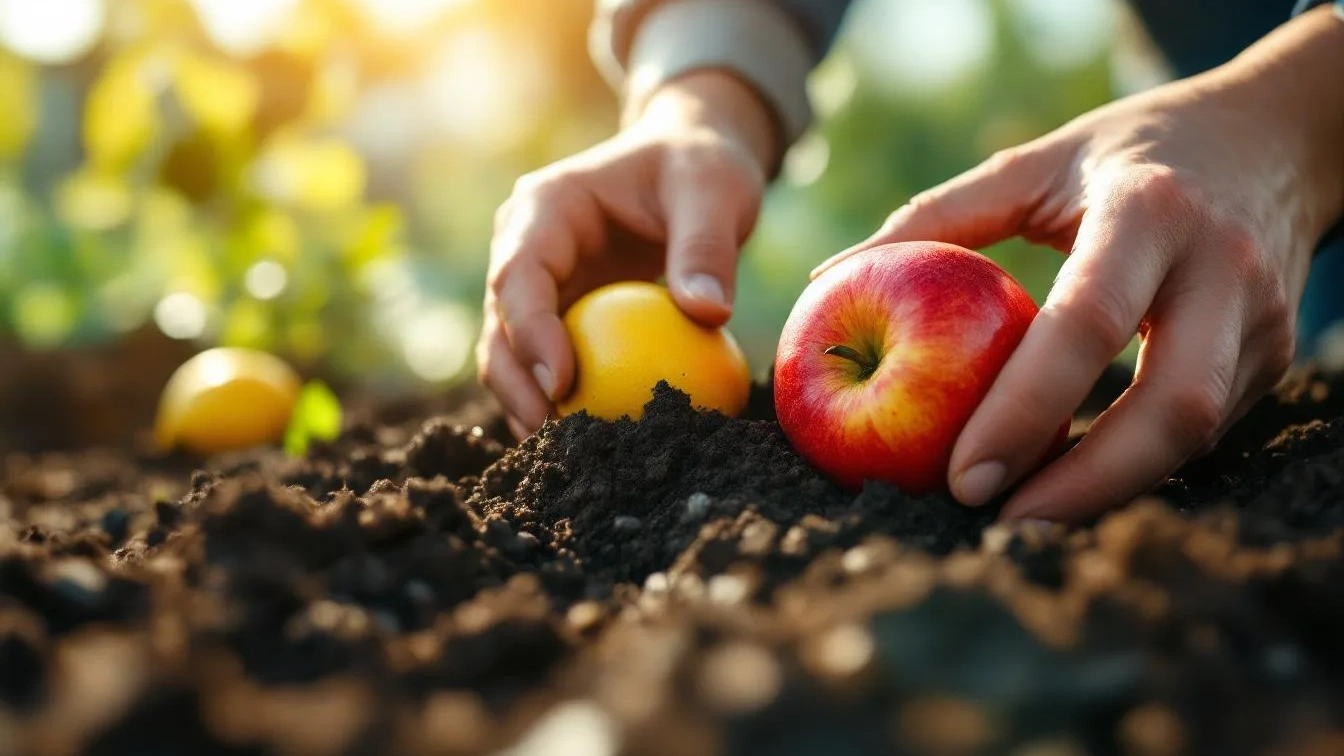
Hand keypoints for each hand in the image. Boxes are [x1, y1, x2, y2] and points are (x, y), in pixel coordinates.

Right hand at [478, 72, 776, 437]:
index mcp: (544, 208)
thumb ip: (707, 246)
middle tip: (552, 435)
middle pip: (500, 324)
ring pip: (512, 354)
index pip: (519, 275)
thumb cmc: (699, 167)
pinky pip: (550, 365)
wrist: (691, 165)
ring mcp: (538, 287)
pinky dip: (562, 403)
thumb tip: (709, 312)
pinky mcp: (561, 317)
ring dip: (528, 404)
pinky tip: (589, 443)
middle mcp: (525, 248)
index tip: (560, 382)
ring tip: (564, 453)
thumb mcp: (713, 191)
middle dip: (516, 384)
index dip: (529, 331)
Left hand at [811, 5, 1343, 521]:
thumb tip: (829, 277)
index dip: (1025, 410)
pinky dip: (1135, 464)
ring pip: (1197, 434)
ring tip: (1024, 515)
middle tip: (998, 524)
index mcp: (1149, 212)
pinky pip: (1203, 430)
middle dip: (1085, 485)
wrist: (1276, 137)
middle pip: (1172, 408)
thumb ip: (936, 217)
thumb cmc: (1127, 154)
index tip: (961, 478)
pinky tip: (1075, 480)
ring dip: (1109, 488)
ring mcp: (1264, 320)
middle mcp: (1223, 268)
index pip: (1086, 325)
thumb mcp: (1035, 164)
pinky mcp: (1276, 358)